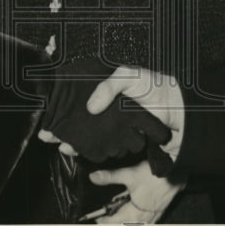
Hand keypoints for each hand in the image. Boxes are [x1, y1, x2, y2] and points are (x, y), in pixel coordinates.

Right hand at [41, 59, 171, 164]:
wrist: (179, 108)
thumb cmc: (153, 86)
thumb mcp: (128, 75)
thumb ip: (110, 86)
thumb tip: (91, 107)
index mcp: (107, 96)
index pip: (79, 102)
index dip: (62, 108)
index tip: (47, 114)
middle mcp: (107, 112)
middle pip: (78, 121)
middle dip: (60, 127)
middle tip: (45, 132)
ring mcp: (113, 129)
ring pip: (86, 136)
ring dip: (70, 140)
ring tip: (55, 141)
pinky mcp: (122, 144)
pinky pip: (100, 149)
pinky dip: (86, 150)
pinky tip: (73, 150)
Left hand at [89, 161, 183, 223]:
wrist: (176, 172)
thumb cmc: (154, 175)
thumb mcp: (129, 174)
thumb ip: (110, 176)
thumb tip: (93, 177)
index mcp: (134, 212)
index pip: (114, 221)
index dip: (104, 220)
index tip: (97, 219)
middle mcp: (144, 217)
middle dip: (116, 225)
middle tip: (107, 220)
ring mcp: (155, 215)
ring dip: (129, 225)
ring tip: (122, 220)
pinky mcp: (162, 211)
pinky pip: (150, 223)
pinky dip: (142, 222)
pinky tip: (141, 218)